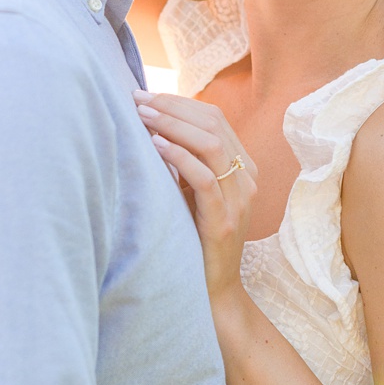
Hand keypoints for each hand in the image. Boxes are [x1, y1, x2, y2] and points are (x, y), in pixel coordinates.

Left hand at [136, 92, 255, 297]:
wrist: (212, 288)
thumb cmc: (194, 235)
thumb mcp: (190, 191)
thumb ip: (182, 161)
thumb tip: (148, 123)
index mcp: (242, 167)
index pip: (215, 118)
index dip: (179, 102)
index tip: (144, 96)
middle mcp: (247, 178)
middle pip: (213, 124)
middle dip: (171, 107)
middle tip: (136, 99)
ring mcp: (240, 199)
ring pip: (211, 144)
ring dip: (172, 125)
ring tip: (141, 116)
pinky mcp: (224, 220)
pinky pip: (205, 178)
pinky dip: (178, 156)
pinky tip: (154, 145)